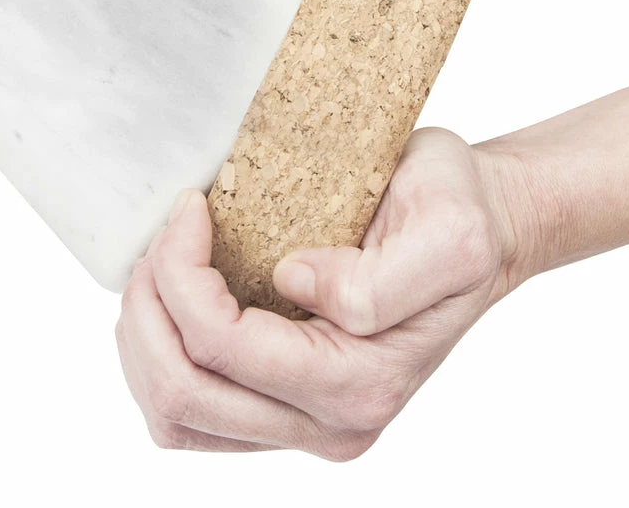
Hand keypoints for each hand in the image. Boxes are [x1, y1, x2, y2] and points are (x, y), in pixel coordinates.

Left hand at [115, 127, 520, 453]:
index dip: (180, 273)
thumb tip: (292, 283)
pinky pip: (190, 407)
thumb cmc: (460, 217)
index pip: (221, 346)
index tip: (191, 206)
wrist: (482, 229)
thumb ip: (376, 282)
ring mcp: (301, 422)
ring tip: (161, 263)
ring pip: (175, 413)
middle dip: (149, 306)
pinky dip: (160, 351)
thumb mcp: (448, 232)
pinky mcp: (282, 406)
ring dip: (145, 335)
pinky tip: (174, 295)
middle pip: (182, 393)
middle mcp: (329, 422)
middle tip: (166, 234)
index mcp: (360, 383)